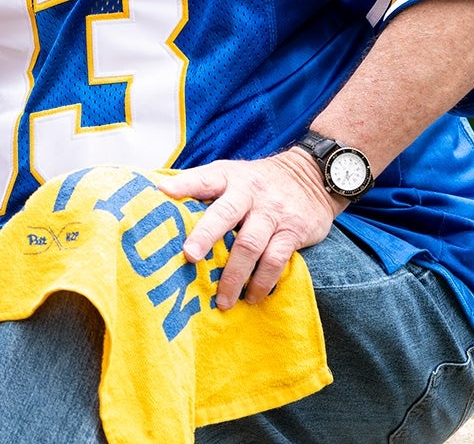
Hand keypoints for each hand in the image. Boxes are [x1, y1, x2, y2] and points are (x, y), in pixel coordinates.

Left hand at [159, 150, 337, 309]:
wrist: (312, 175)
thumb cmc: (259, 181)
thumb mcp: (232, 173)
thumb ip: (203, 185)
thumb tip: (161, 195)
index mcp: (229, 177)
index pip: (205, 178)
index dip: (184, 184)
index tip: (163, 192)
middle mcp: (249, 192)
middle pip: (225, 213)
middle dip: (206, 235)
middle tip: (190, 257)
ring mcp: (272, 212)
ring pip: (250, 244)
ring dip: (234, 276)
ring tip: (221, 301)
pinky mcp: (292, 231)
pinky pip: (276, 260)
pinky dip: (262, 282)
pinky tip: (252, 297)